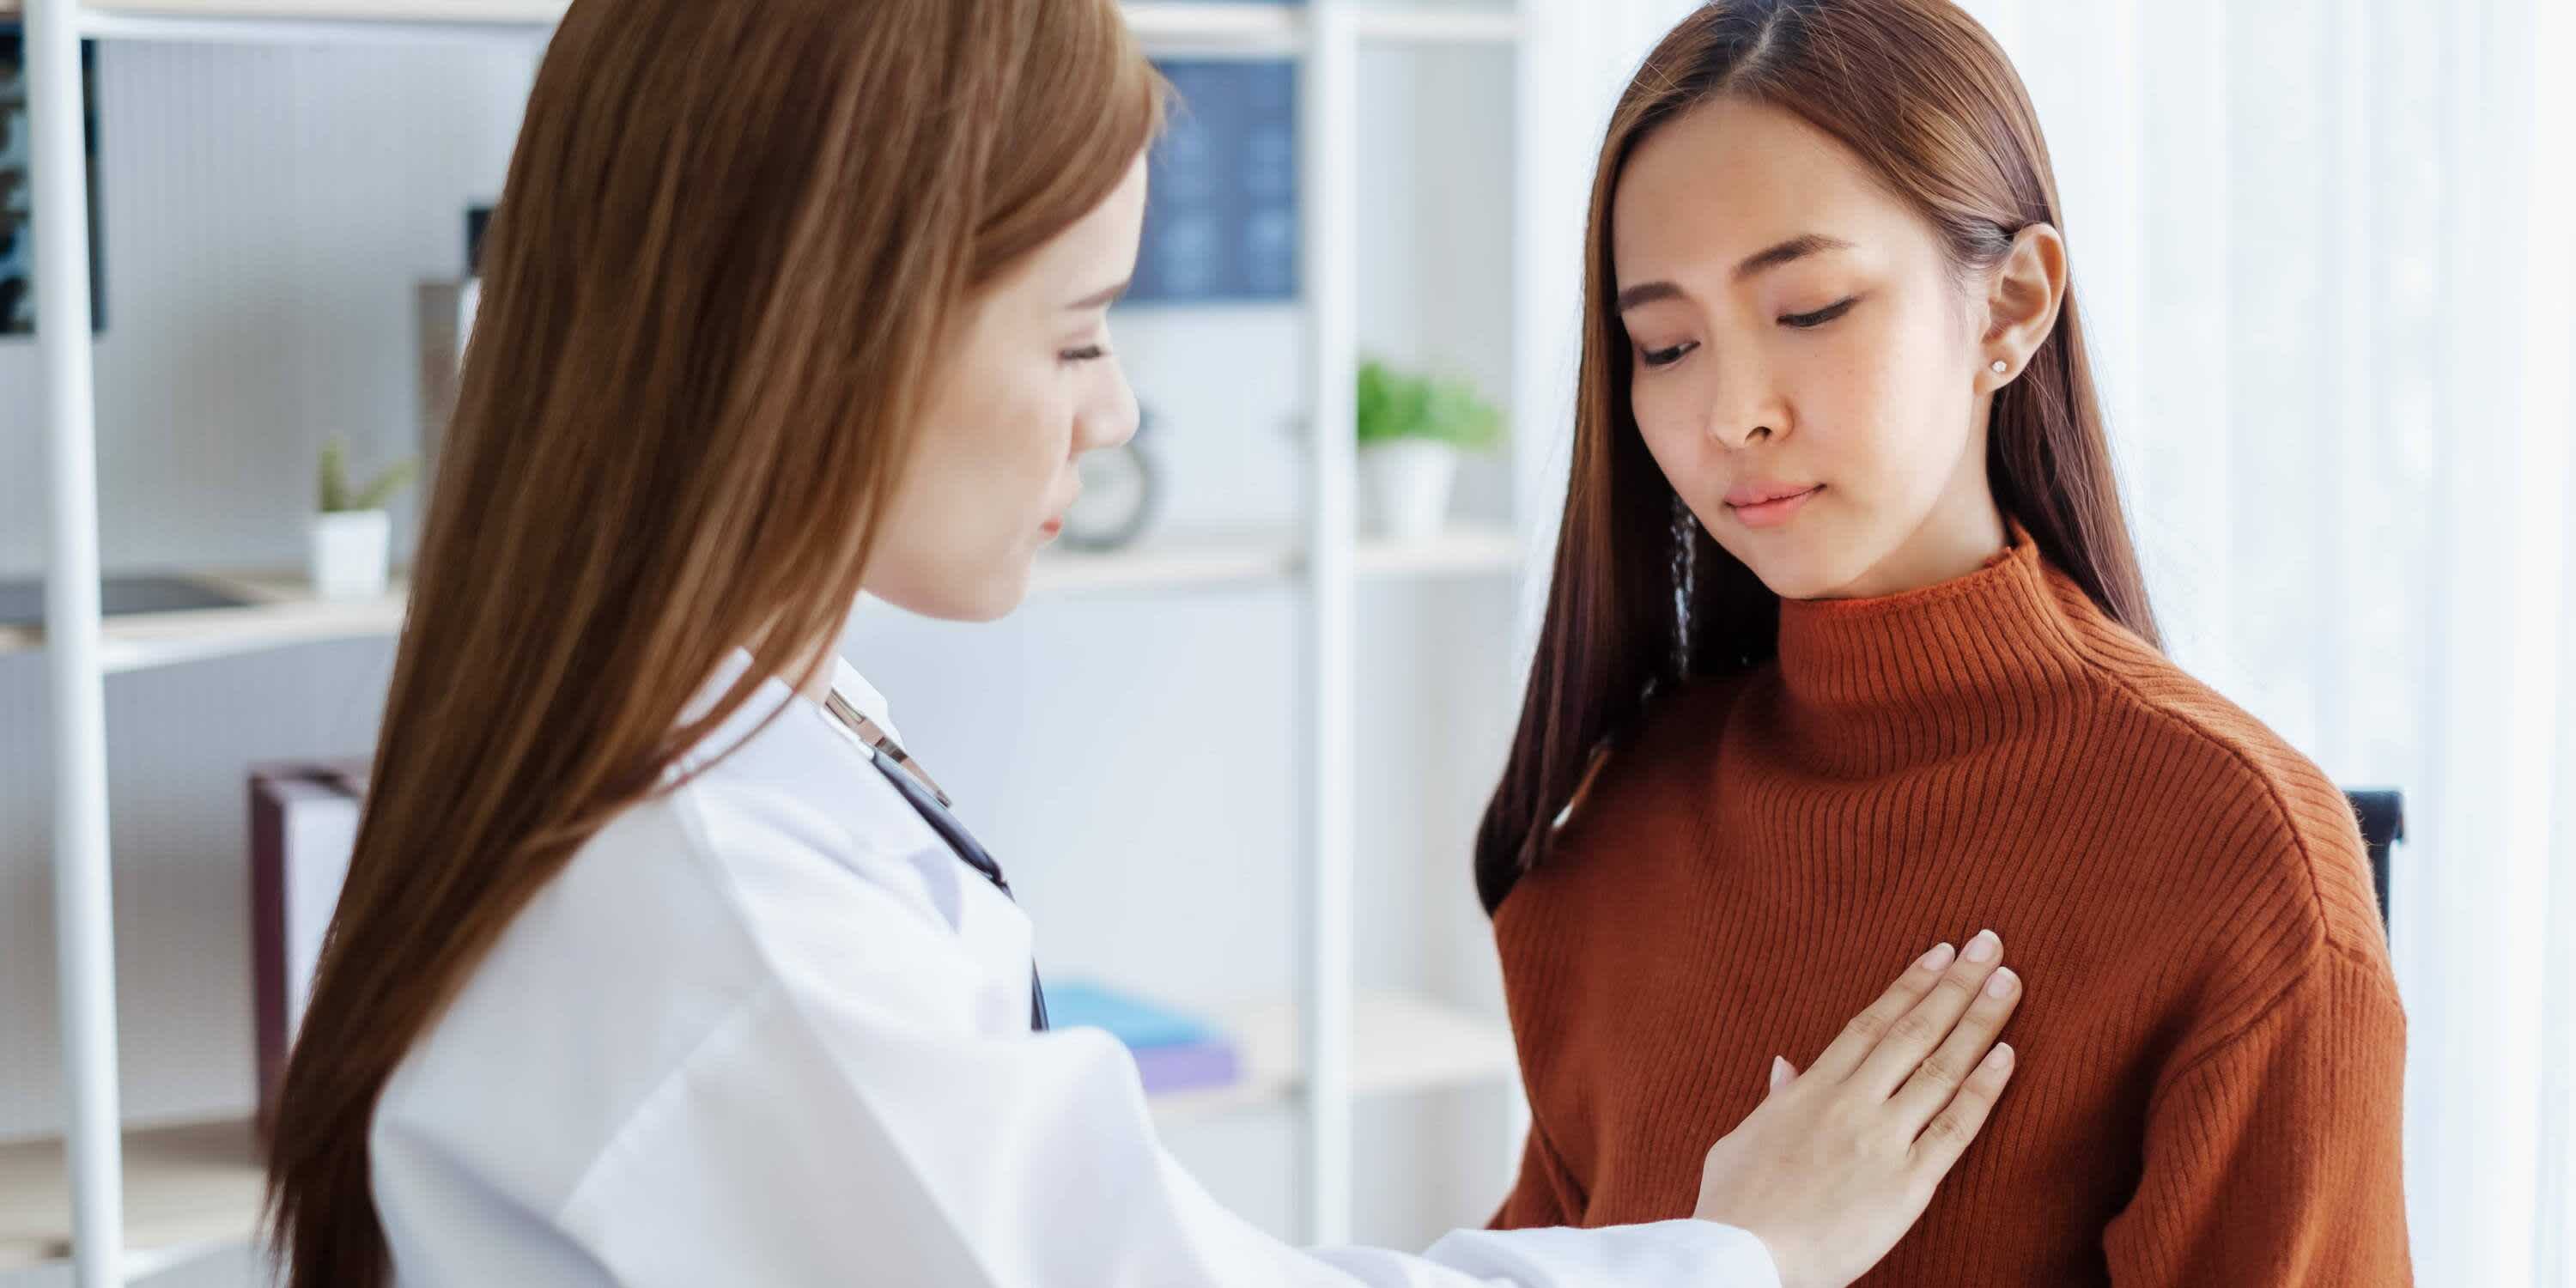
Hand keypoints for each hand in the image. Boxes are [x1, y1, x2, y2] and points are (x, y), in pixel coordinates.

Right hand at [1693, 931, 2022, 1287]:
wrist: (1741, 1258)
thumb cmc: (1734, 1204)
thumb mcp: (1742, 1139)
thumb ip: (1774, 1099)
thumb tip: (1786, 1065)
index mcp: (1810, 1090)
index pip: (1872, 1022)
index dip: (1911, 984)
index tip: (1942, 953)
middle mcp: (1851, 1104)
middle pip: (1915, 1031)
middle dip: (1957, 985)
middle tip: (1991, 945)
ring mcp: (1882, 1140)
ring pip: (1941, 1068)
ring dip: (1980, 1021)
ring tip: (2009, 983)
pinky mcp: (1908, 1183)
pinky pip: (1956, 1127)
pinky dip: (1984, 1088)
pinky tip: (2006, 1054)